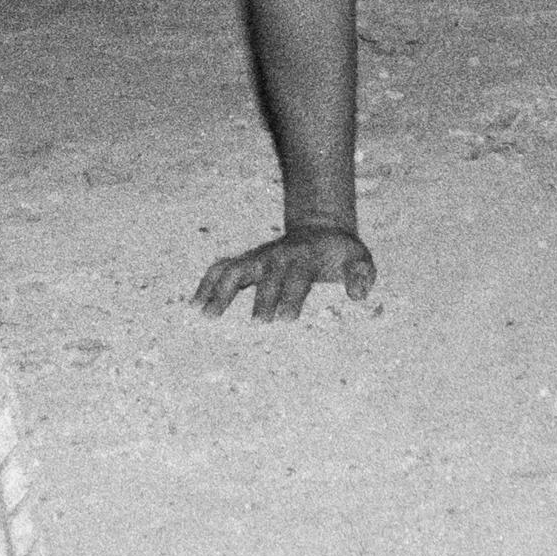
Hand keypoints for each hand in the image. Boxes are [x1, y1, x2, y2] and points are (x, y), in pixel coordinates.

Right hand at [193, 223, 375, 321]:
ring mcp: (258, 258)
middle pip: (265, 278)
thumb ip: (361, 274)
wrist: (319, 229)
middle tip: (256, 327)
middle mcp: (277, 257)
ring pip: (234, 270)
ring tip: (207, 315)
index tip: (285, 320)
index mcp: (305, 258)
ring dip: (221, 291)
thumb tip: (359, 294)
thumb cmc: (340, 252)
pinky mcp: (246, 261)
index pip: (298, 278)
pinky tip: (195, 305)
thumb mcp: (359, 258)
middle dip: (260, 300)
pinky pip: (221, 269)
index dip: (291, 297)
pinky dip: (206, 284)